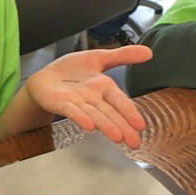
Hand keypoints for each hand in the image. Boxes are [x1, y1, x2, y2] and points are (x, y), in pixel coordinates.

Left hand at [23, 45, 151, 148]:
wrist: (45, 77)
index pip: (120, 100)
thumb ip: (122, 56)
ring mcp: (77, 103)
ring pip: (94, 115)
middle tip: (134, 142)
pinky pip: (72, 111)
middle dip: (122, 127)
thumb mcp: (99, 58)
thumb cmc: (72, 71)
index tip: (141, 126)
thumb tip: (149, 52)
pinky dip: (81, 117)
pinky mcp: (60, 104)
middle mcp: (92, 98)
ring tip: (117, 137)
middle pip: (109, 113)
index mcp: (103, 87)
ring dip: (105, 126)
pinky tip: (89, 126)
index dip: (130, 112)